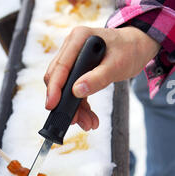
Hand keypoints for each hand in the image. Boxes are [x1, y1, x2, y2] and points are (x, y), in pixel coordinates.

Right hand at [44, 26, 159, 130]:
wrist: (137, 48)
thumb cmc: (129, 50)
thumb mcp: (117, 65)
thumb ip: (97, 78)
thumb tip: (76, 91)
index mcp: (78, 39)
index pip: (60, 66)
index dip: (54, 88)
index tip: (52, 106)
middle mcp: (72, 48)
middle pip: (58, 79)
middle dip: (65, 103)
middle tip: (76, 121)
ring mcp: (73, 60)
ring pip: (65, 90)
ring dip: (75, 109)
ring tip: (88, 123)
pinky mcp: (77, 72)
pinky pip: (74, 93)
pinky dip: (81, 107)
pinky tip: (89, 118)